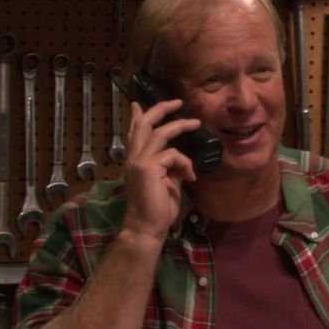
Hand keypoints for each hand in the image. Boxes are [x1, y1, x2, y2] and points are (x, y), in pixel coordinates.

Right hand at [122, 100, 200, 240]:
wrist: (146, 227)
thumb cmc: (156, 209)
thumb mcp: (167, 182)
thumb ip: (170, 167)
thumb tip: (182, 159)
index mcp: (135, 160)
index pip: (134, 132)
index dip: (136, 117)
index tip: (137, 104)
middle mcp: (133, 157)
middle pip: (145, 124)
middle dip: (161, 109)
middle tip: (177, 101)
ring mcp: (139, 161)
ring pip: (160, 133)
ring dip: (179, 126)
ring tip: (195, 123)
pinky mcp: (148, 168)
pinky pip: (172, 154)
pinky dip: (185, 162)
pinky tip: (190, 175)